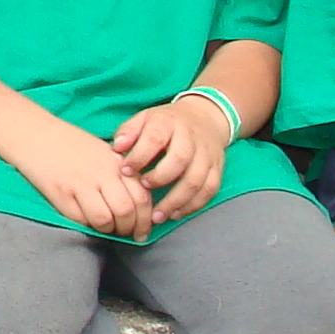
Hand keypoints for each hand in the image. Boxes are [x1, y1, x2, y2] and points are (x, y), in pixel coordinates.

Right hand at [12, 115, 156, 240]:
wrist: (36, 135)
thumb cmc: (72, 145)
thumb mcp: (105, 153)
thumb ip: (123, 175)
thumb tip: (138, 207)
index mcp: (116, 162)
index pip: (142, 197)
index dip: (146, 219)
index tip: (143, 231)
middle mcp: (102, 172)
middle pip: (126, 211)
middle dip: (129, 229)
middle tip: (126, 233)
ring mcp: (81, 184)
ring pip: (105, 219)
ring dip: (109, 230)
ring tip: (107, 228)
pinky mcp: (62, 195)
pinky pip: (82, 220)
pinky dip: (88, 226)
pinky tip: (87, 220)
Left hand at [112, 96, 228, 225]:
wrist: (204, 118)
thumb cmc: (167, 124)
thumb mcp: (145, 119)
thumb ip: (129, 132)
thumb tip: (117, 147)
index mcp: (168, 123)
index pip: (155, 138)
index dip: (139, 156)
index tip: (126, 171)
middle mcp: (190, 137)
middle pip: (180, 159)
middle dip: (160, 178)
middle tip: (144, 189)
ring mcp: (206, 154)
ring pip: (196, 179)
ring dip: (176, 200)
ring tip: (157, 215)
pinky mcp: (217, 168)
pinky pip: (209, 190)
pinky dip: (192, 205)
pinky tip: (175, 214)